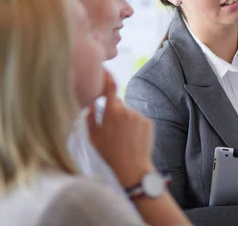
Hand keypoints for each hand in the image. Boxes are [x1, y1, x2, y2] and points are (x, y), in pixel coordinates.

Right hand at [87, 70, 155, 186]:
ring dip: (125, 121)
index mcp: (112, 112)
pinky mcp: (149, 121)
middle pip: (119, 104)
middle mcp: (127, 110)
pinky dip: (135, 126)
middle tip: (112, 130)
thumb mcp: (94, 137)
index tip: (105, 70)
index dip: (107, 78)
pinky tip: (132, 139)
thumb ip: (90, 118)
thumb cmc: (110, 153)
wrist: (133, 167)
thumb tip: (89, 105)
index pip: (111, 88)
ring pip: (129, 113)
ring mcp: (139, 115)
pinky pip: (139, 119)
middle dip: (114, 112)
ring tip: (123, 138)